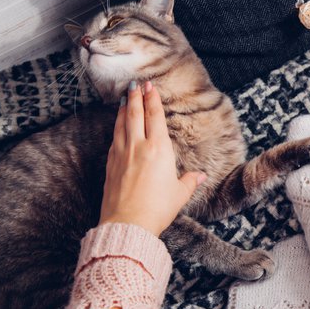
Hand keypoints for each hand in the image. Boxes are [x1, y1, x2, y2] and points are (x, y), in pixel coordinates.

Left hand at [99, 80, 205, 235]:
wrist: (128, 224)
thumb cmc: (157, 209)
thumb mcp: (180, 194)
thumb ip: (189, 181)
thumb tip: (199, 176)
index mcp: (159, 150)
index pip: (155, 117)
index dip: (153, 100)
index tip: (150, 86)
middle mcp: (139, 147)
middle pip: (135, 114)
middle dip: (136, 97)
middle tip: (135, 84)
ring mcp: (122, 154)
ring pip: (121, 124)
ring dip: (124, 108)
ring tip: (124, 97)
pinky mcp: (110, 165)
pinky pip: (114, 138)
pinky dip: (116, 126)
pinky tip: (117, 124)